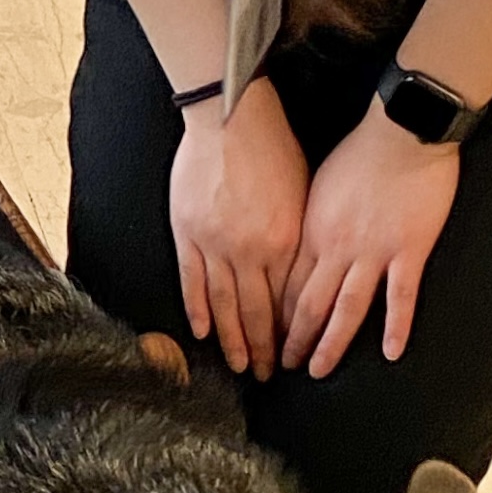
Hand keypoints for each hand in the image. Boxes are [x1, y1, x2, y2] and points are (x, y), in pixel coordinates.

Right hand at [168, 78, 307, 380]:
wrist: (230, 118)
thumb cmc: (274, 147)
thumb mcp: (303, 194)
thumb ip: (299, 237)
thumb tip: (298, 272)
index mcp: (286, 241)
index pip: (288, 300)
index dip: (290, 331)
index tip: (292, 352)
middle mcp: (251, 251)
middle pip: (258, 312)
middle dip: (263, 348)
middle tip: (265, 375)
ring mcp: (216, 244)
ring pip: (224, 304)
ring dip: (232, 340)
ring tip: (236, 365)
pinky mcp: (188, 232)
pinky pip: (193, 280)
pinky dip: (198, 309)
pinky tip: (203, 332)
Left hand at [280, 107, 462, 377]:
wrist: (401, 131)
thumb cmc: (358, 151)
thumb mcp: (317, 184)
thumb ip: (308, 220)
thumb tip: (297, 245)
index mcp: (311, 229)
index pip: (286, 282)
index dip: (274, 315)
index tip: (264, 337)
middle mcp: (337, 247)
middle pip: (308, 303)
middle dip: (293, 339)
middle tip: (282, 367)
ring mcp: (374, 251)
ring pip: (347, 308)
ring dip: (331, 343)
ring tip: (318, 371)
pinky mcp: (409, 250)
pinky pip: (401, 297)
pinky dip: (396, 327)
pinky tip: (391, 353)